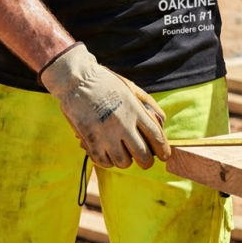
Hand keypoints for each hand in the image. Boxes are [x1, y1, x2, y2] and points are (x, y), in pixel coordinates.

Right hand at [39, 43, 169, 168]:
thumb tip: (163, 120)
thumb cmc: (106, 83)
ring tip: (123, 154)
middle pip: (142, 156)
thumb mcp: (131, 88)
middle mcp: (123, 125)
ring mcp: (106, 134)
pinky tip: (108, 154)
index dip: (163, 151)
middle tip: (143, 160)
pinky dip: (108, 161)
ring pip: (123, 162)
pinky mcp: (91, 140)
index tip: (163, 156)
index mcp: (135, 111)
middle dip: (146, 161)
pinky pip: (103, 162)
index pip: (156, 138)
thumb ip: (149, 104)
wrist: (77, 80)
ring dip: (125, 160)